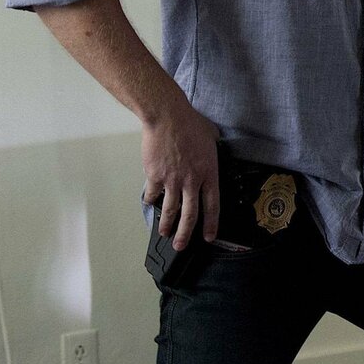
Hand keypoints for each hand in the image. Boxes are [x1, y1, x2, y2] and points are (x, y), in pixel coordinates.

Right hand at [141, 100, 220, 249]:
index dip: (211, 223)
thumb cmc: (190, 123)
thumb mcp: (211, 137)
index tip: (209, 236)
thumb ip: (212, 150)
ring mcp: (172, 180)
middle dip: (186, 233)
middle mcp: (191, 181)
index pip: (213, 204)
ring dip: (166, 224)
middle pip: (190, 214)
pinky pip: (152, 194)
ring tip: (164, 234)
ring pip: (170, 210)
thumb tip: (213, 149)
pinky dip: (151, 201)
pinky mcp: (155, 176)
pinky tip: (150, 205)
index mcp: (209, 172)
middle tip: (182, 245)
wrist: (168, 118)